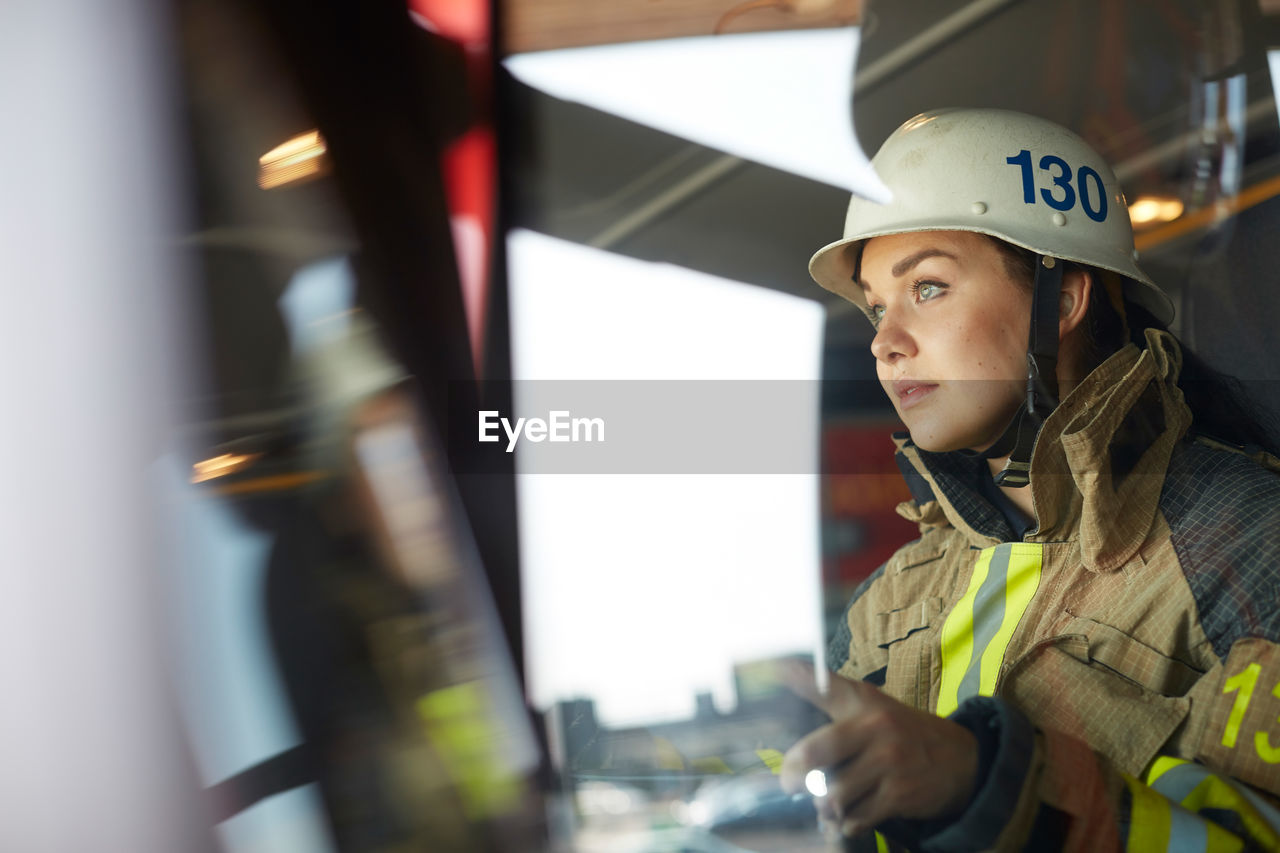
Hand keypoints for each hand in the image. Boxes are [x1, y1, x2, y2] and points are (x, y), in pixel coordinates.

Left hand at [778, 662, 978, 839]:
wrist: (962, 759)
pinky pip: (856, 817)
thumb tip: (782, 667)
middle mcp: (875, 730)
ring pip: (832, 793)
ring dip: (824, 806)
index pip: (821, 690)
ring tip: (827, 804)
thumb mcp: (869, 703)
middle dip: (794, 777)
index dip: (791, 678)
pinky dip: (847, 822)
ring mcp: (888, 763)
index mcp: (863, 704)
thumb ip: (826, 691)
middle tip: (792, 784)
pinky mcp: (900, 795)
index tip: (767, 669)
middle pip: (813, 755)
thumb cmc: (902, 730)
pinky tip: (851, 816)